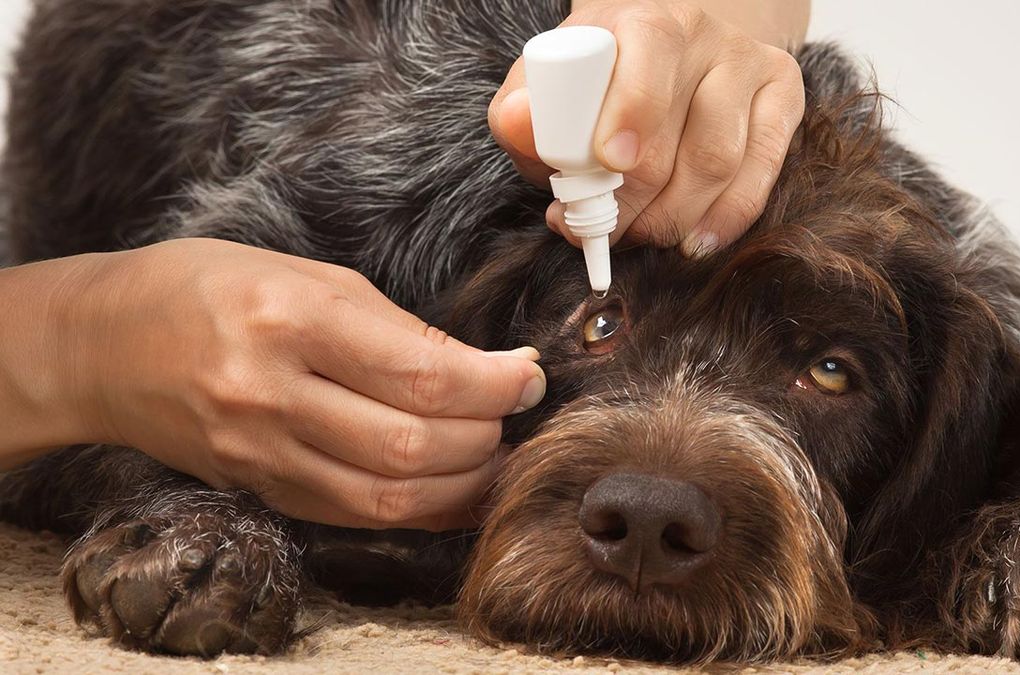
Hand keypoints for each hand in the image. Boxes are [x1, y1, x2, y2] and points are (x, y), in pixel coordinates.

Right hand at [67, 239, 544, 529]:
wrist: (104, 345)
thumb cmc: (209, 288)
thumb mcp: (306, 276)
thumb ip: (396, 327)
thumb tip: (484, 368)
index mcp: (291, 318)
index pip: (422, 374)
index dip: (494, 384)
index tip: (527, 375)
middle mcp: (271, 393)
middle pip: (414, 446)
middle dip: (487, 434)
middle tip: (513, 409)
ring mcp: (259, 452)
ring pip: (389, 498)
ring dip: (462, 483)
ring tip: (491, 450)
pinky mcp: (257, 488)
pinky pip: (355, 514)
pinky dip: (417, 508)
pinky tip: (450, 486)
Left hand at [489, 0, 805, 256]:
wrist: (666, 56)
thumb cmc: (597, 83)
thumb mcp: (551, 86)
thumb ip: (523, 110)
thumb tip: (516, 124)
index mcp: (647, 22)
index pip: (650, 57)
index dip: (632, 113)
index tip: (609, 162)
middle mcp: (706, 38)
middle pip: (680, 136)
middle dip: (635, 201)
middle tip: (602, 229)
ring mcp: (750, 68)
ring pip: (720, 163)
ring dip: (671, 218)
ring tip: (637, 235)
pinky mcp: (783, 101)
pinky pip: (761, 177)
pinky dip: (724, 220)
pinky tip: (692, 240)